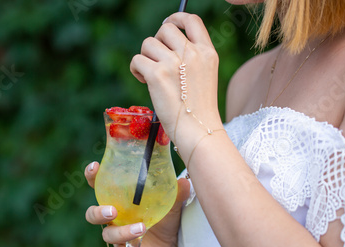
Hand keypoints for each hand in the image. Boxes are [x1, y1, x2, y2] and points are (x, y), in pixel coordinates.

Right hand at [84, 161, 190, 246]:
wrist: (173, 245)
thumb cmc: (166, 217)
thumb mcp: (173, 202)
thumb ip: (176, 192)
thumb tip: (184, 182)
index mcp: (119, 199)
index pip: (99, 184)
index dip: (92, 176)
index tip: (95, 167)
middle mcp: (114, 217)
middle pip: (93, 214)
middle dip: (98, 212)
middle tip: (112, 211)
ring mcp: (117, 234)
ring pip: (107, 235)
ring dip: (121, 232)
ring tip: (141, 228)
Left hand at [130, 12, 221, 144]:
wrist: (198, 130)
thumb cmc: (198, 110)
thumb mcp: (205, 76)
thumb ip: (191, 58)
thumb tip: (165, 45)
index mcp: (208, 52)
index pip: (192, 20)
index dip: (176, 18)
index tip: (167, 24)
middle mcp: (192, 54)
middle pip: (165, 29)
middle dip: (156, 43)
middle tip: (156, 61)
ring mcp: (174, 63)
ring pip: (148, 43)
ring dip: (145, 58)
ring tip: (150, 76)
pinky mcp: (156, 75)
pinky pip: (137, 59)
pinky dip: (136, 70)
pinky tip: (144, 82)